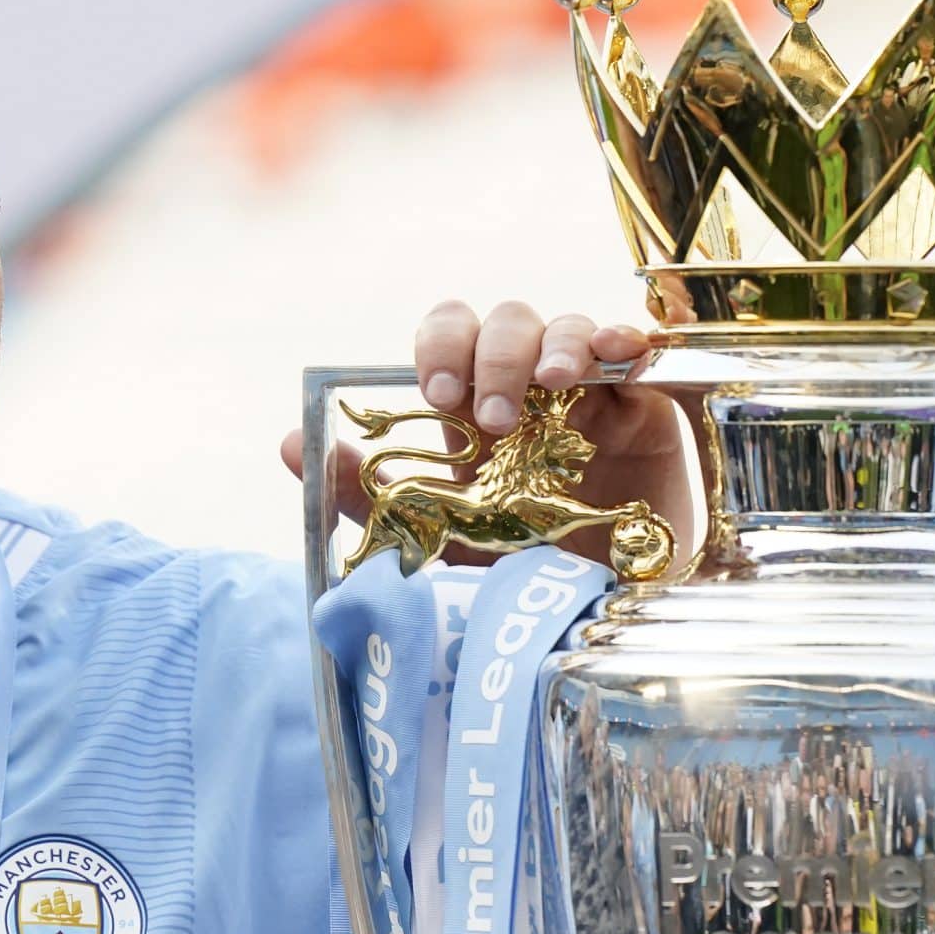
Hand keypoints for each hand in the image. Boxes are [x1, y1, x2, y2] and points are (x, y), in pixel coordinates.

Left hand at [279, 300, 694, 568]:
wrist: (607, 613)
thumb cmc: (524, 570)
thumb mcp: (444, 540)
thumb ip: (372, 495)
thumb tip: (292, 444)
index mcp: (475, 403)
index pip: (451, 333)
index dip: (442, 344)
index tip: (437, 391)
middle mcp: (529, 387)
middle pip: (506, 320)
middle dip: (493, 354)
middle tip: (489, 417)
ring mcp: (588, 392)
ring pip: (566, 326)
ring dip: (554, 345)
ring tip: (550, 388)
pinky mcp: (643, 407)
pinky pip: (631, 349)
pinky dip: (621, 339)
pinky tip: (615, 355)